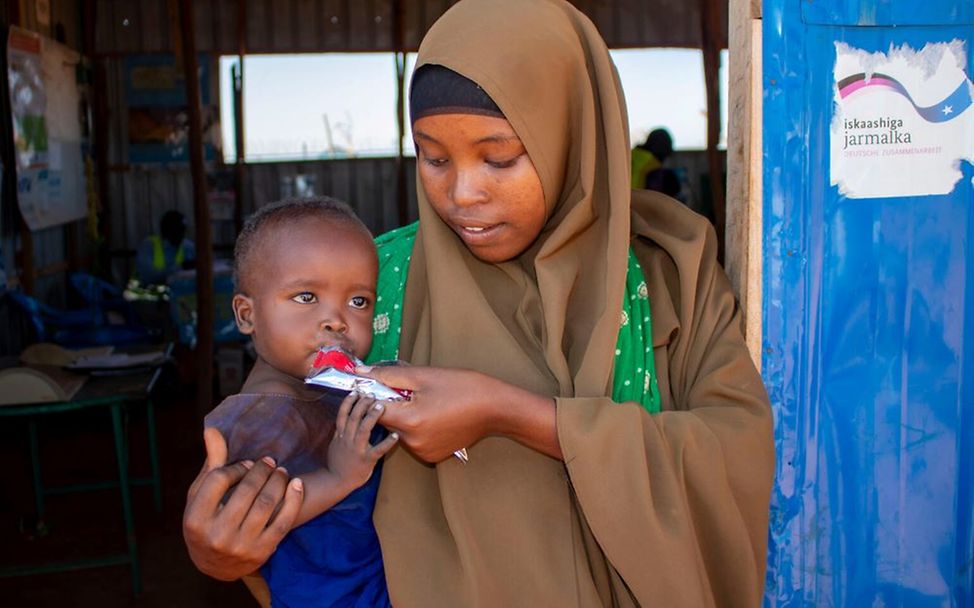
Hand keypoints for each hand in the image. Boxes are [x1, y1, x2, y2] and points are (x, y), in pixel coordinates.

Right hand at [182, 427, 303, 580]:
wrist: (216, 565)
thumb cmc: (206, 521)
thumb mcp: (200, 496)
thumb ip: (211, 465)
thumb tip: (213, 429)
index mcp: (196, 519)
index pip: (219, 479)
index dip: (236, 467)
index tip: (246, 464)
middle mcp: (217, 535)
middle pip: (246, 490)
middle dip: (261, 470)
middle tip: (270, 461)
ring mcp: (241, 546)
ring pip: (267, 503)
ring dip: (278, 481)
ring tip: (281, 471)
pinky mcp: (263, 552)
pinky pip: (283, 521)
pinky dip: (293, 500)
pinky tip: (296, 484)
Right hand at [328, 392, 399, 488]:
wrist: (336, 481)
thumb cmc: (337, 462)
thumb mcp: (335, 444)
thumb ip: (341, 430)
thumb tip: (345, 417)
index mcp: (340, 435)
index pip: (342, 414)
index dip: (348, 402)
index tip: (355, 392)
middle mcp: (347, 440)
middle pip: (354, 418)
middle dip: (362, 404)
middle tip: (371, 394)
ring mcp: (357, 449)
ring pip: (364, 430)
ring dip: (372, 417)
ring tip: (380, 406)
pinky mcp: (367, 460)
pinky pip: (378, 450)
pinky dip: (387, 442)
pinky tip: (396, 435)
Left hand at [353, 365, 506, 462]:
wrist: (494, 408)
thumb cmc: (462, 387)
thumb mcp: (424, 376)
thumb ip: (388, 375)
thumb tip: (361, 373)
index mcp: (409, 420)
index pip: (374, 409)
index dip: (374, 394)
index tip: (381, 384)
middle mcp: (413, 442)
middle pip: (388, 421)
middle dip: (393, 405)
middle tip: (412, 391)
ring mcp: (423, 452)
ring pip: (401, 431)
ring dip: (406, 417)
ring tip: (427, 403)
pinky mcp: (433, 456)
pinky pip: (415, 440)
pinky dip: (418, 429)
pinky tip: (435, 417)